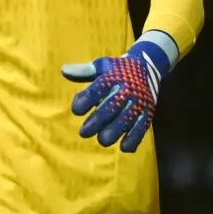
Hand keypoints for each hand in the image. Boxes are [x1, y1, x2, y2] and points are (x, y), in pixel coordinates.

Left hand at [62, 32, 174, 152]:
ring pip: (127, 118)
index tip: (77, 110)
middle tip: (84, 132)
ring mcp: (139, 101)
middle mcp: (127, 89)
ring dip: (115, 131)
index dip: (86, 100)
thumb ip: (84, 71)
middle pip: (111, 106)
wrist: (148, 67)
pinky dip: (134, 138)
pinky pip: (143, 126)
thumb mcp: (102, 66)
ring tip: (103, 140)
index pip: (98, 88)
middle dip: (97, 121)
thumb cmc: (118, 70)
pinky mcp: (148, 111)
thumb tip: (64, 71)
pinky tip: (124, 147)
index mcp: (113, 77)